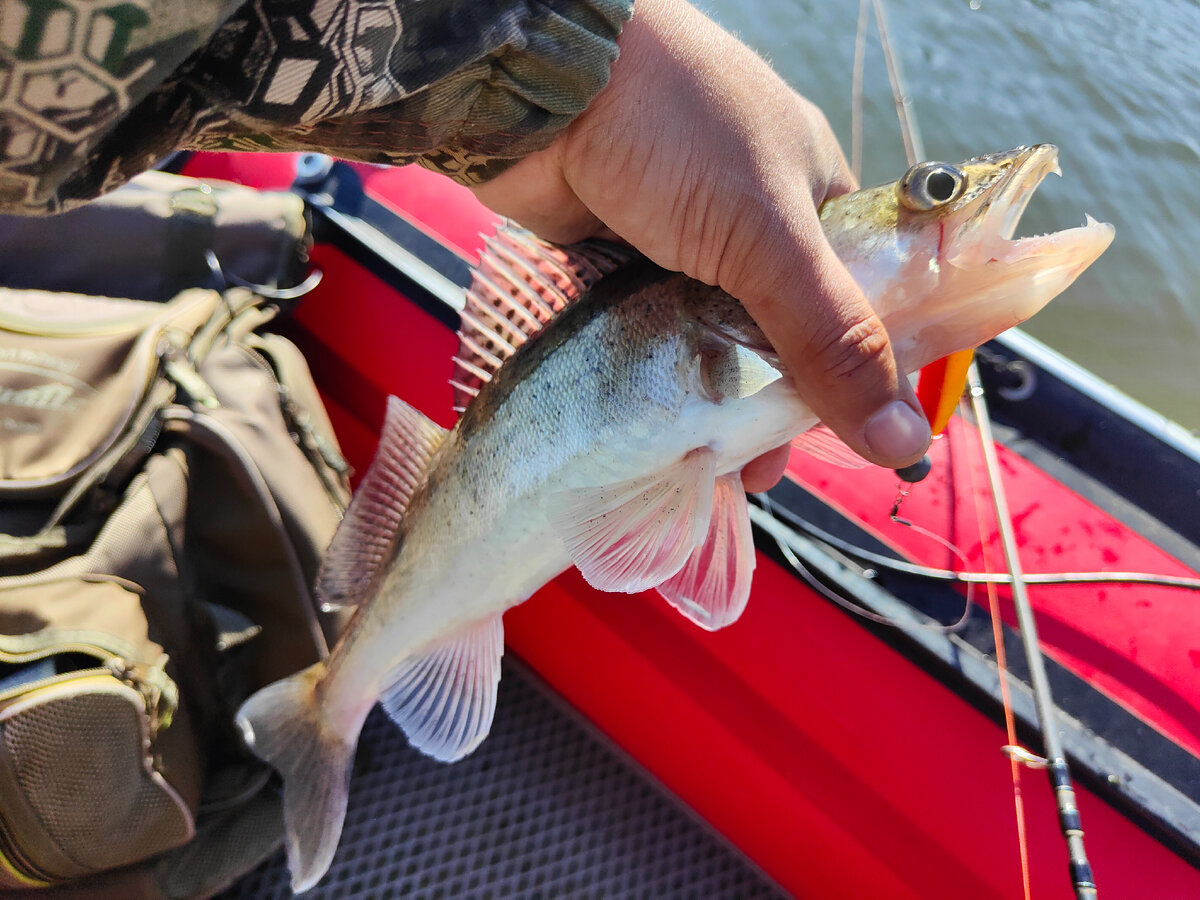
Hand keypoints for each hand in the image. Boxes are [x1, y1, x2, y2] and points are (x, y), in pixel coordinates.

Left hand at [471, 0, 930, 490]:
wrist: (541, 87)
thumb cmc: (672, 130)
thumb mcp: (768, 235)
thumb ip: (831, 337)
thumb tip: (904, 438)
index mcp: (813, 200)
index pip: (856, 303)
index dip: (851, 374)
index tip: (831, 441)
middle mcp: (753, 223)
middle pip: (779, 334)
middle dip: (770, 403)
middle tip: (755, 469)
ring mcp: (682, 242)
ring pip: (711, 340)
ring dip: (709, 400)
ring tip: (706, 468)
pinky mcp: (622, 261)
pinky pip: (652, 333)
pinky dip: (657, 377)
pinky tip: (656, 428)